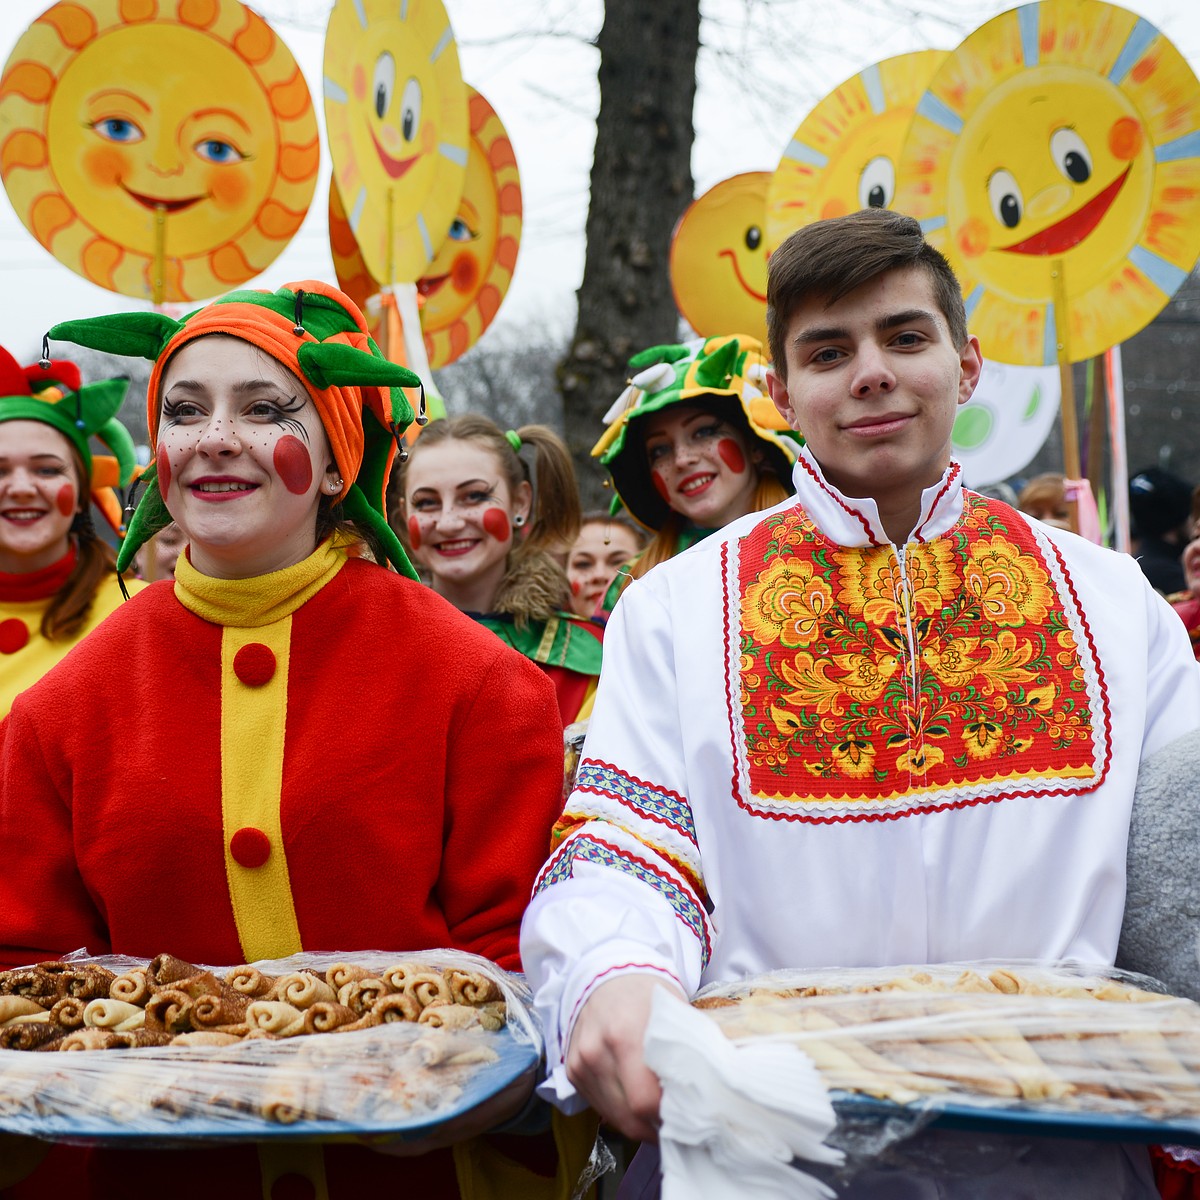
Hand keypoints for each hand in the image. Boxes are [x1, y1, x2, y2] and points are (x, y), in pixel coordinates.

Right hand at [566, 973, 684, 1141]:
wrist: (608, 974)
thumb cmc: (647, 993)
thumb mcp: (673, 1014)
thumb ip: (685, 1053)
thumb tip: (703, 1095)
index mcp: (625, 1035)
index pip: (645, 1101)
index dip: (667, 1117)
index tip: (684, 1119)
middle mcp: (596, 1051)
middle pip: (628, 1115)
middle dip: (654, 1126)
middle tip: (675, 1123)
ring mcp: (581, 1062)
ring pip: (613, 1116)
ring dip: (637, 1123)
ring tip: (657, 1114)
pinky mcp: (573, 1070)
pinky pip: (598, 1106)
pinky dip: (619, 1111)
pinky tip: (635, 1101)